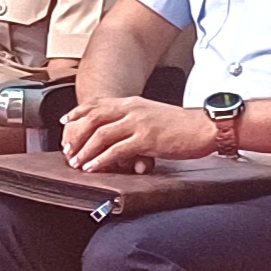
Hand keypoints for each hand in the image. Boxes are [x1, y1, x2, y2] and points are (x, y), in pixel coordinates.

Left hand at [62, 94, 216, 171]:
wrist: (205, 127)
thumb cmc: (183, 126)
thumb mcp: (154, 116)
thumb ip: (136, 120)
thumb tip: (121, 133)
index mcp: (134, 102)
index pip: (99, 103)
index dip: (79, 112)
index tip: (65, 121)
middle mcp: (133, 109)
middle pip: (94, 118)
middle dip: (77, 134)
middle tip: (67, 149)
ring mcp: (139, 123)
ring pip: (102, 134)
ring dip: (86, 150)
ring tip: (76, 163)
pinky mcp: (147, 139)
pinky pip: (117, 150)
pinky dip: (102, 159)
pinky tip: (94, 167)